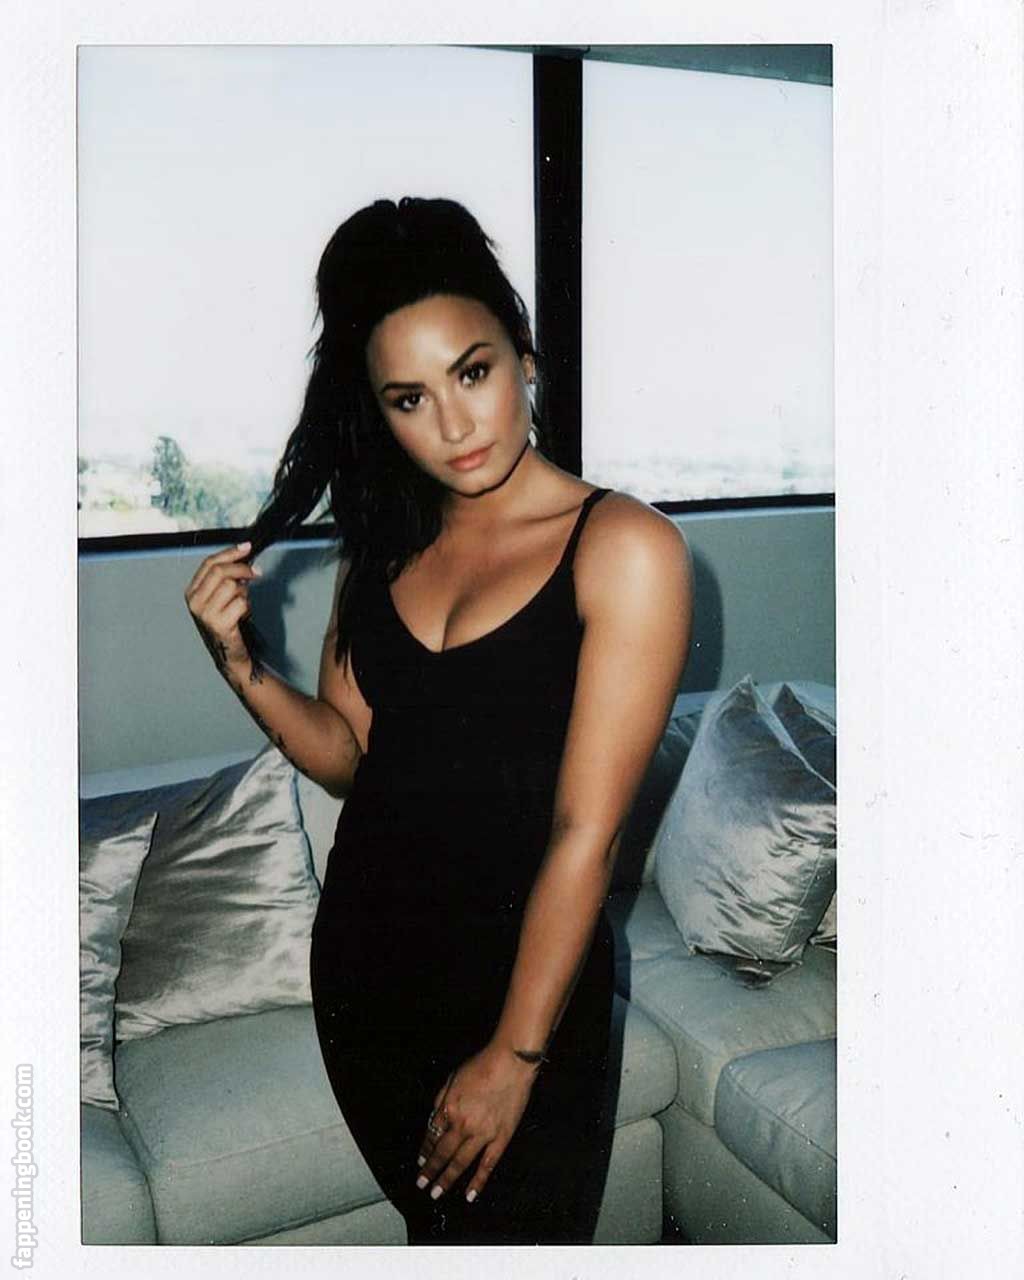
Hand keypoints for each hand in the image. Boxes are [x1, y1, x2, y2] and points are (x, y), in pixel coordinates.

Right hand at [184, 540, 261, 677]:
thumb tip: (244, 555)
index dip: (230, 552)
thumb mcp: (221, 597)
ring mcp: (205, 613)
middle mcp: (194, 601)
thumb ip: (226, 577)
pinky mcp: (219, 624)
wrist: (230, 654)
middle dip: (242, 568)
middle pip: (220, 571)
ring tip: (242, 604)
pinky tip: (242, 616)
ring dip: (244, 593)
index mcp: (192, 591)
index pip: (209, 563)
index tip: (247, 548)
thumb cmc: (228, 624)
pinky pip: (241, 603)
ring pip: (232, 586)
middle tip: (256, 573)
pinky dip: (247, 607)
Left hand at [416, 1041, 539, 1204]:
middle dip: (430, 1170)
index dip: (425, 1150)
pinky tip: (470, 1195)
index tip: (420, 1162)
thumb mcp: (453, 1078)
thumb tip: (435, 1120)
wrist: (511, 1063)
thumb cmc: (482, 1066)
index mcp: (449, 1108)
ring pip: (460, 1163)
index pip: (432, 1135)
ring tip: (436, 1193)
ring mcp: (482, 1134)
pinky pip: (488, 1164)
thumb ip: (442, 1100)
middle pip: (442, 1152)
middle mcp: (462, 1125)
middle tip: (421, 1184)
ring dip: (446, 1179)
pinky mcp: (501, 1138)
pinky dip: (478, 1182)